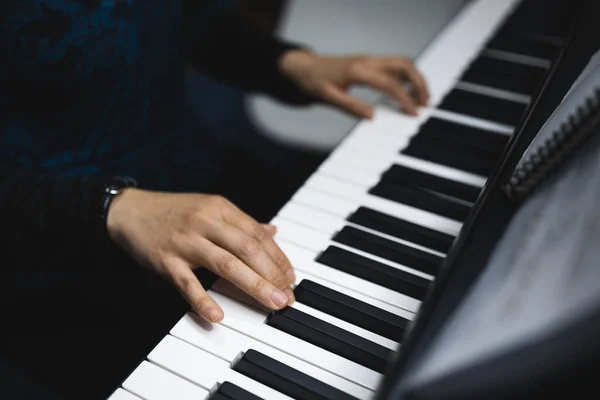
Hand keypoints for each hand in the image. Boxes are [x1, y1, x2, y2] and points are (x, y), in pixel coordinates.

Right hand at [106, 189, 294, 322]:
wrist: (129, 210)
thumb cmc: (173, 211)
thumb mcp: (209, 208)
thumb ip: (241, 222)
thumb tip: (272, 231)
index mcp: (220, 209)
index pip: (257, 234)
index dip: (278, 257)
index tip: (290, 277)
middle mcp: (206, 222)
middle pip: (248, 249)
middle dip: (272, 274)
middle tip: (287, 296)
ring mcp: (186, 241)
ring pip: (226, 264)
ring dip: (254, 285)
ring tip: (273, 303)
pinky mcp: (166, 260)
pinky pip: (187, 283)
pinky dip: (203, 300)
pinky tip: (218, 316)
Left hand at [280, 50, 428, 118]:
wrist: (303, 67)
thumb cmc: (313, 81)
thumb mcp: (328, 97)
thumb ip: (351, 106)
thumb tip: (372, 117)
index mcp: (358, 71)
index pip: (389, 83)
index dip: (404, 98)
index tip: (413, 112)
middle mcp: (367, 61)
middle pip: (404, 65)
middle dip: (419, 83)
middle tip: (425, 103)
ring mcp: (369, 59)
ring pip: (402, 62)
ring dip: (415, 77)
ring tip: (421, 98)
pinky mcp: (369, 62)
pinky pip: (394, 64)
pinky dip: (406, 75)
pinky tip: (408, 89)